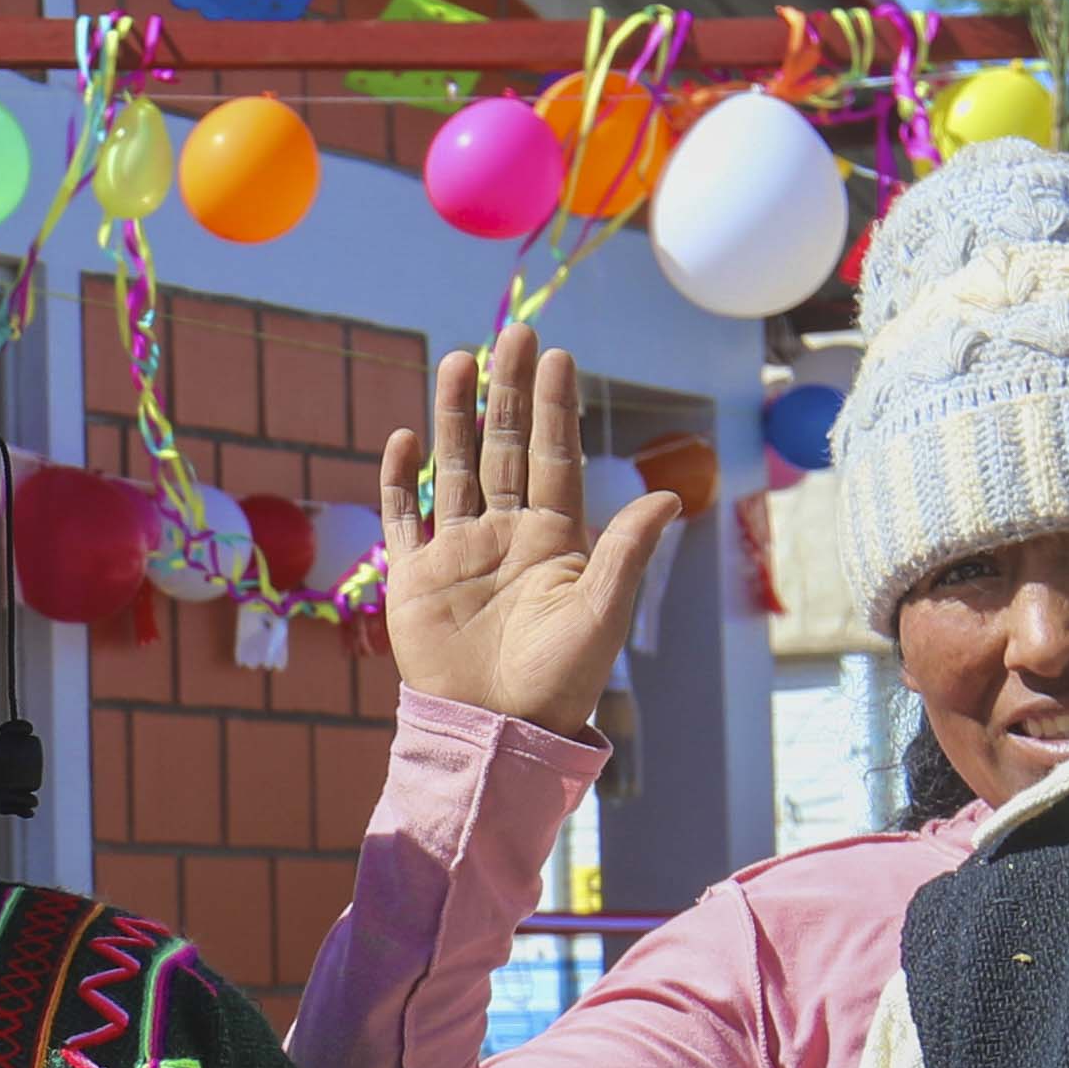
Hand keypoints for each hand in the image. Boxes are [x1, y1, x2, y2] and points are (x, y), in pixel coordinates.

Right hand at [379, 320, 685, 737]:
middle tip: (513, 334)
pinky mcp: (414, 578)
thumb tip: (668, 497)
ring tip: (457, 360)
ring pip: (455, 467)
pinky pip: (404, 518)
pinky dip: (400, 480)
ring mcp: (458, 552)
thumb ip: (626, 553)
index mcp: (554, 539)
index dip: (556, 408)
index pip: (554, 458)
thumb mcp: (602, 615)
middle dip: (509, 392)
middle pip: (506, 448)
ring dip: (454, 416)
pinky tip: (402, 439)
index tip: (557, 356)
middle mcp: (506, 534)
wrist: (496, 732)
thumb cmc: (560, 683)